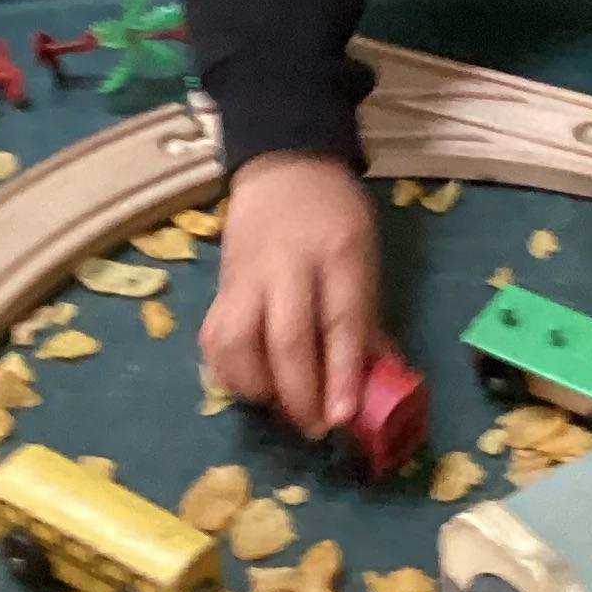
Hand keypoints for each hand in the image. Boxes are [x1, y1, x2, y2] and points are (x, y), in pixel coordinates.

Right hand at [199, 153, 379, 438]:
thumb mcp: (366, 254)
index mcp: (339, 252)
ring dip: (258, 387)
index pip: (340, 320)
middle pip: (287, 338)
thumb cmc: (336, 215)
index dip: (341, 373)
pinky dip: (228, 372)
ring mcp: (248, 275)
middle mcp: (290, 264)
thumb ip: (366, 317)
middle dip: (300, 393)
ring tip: (278, 406)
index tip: (342, 416)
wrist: (284, 164)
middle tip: (313, 427)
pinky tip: (249, 386)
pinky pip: (214, 338)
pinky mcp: (220, 285)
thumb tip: (377, 382)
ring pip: (239, 341)